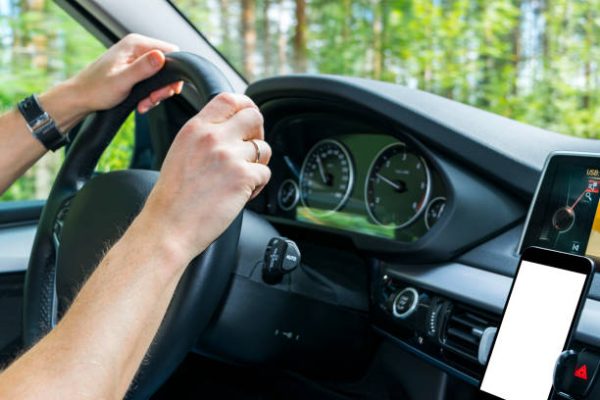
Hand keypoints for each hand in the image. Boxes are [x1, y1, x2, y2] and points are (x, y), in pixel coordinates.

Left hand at [69, 33, 182, 113]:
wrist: (80, 98)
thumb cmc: (96, 89)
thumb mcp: (121, 80)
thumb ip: (143, 68)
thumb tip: (161, 57)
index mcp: (135, 44)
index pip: (171, 51)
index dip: (173, 72)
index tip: (165, 90)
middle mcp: (137, 48)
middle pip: (168, 65)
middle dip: (164, 86)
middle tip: (154, 99)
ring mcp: (136, 58)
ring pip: (161, 75)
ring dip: (157, 93)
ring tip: (145, 103)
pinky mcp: (135, 69)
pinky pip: (153, 81)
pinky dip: (150, 95)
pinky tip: (142, 103)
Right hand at [136, 93, 271, 263]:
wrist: (168, 227)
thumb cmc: (172, 198)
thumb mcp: (181, 152)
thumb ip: (205, 137)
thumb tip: (232, 130)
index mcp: (195, 128)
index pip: (229, 99)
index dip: (246, 106)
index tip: (249, 118)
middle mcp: (212, 137)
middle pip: (253, 116)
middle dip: (258, 133)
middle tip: (250, 151)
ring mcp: (229, 156)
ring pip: (264, 148)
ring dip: (258, 164)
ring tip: (240, 180)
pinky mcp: (243, 177)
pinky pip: (265, 173)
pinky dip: (257, 186)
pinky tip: (239, 195)